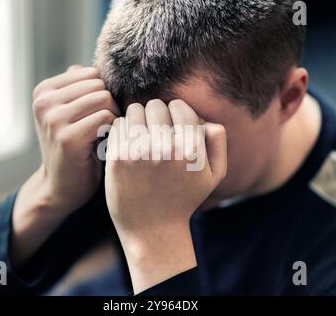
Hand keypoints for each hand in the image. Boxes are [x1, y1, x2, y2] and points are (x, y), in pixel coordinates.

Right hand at [11, 66, 118, 265]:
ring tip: (105, 135)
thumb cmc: (76, 148)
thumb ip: (79, 88)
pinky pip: (106, 118)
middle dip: (110, 105)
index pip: (91, 74)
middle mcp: (44, 101)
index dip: (103, 94)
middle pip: (99, 85)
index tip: (98, 115)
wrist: (61, 187)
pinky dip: (113, 130)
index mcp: (44, 91)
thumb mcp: (71, 113)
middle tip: (106, 128)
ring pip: (104, 99)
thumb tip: (99, 64)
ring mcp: (53, 119)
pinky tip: (106, 143)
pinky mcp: (67, 137)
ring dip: (113, 118)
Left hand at [105, 99, 226, 292]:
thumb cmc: (184, 199)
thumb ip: (218, 142)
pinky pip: (118, 126)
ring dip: (138, 120)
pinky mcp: (118, 159)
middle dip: (156, 114)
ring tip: (142, 135)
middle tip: (155, 130)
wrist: (153, 230)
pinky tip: (129, 145)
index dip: (176, 112)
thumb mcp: (214, 175)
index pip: (179, 107)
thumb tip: (205, 119)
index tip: (172, 124)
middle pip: (156, 106)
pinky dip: (123, 131)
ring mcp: (139, 153)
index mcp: (191, 150)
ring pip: (135, 111)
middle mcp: (166, 149)